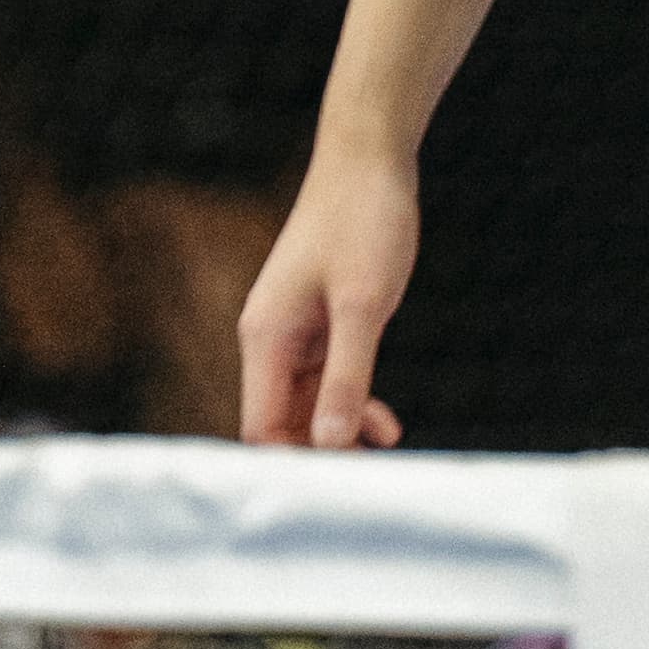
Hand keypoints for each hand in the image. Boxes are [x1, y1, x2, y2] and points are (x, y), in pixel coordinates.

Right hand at [237, 137, 418, 449]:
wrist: (369, 163)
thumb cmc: (363, 222)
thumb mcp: (363, 304)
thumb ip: (347, 375)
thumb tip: (331, 443)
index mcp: (266, 338)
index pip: (261, 426)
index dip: (293, 462)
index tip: (338, 486)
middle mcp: (271, 341)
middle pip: (281, 423)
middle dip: (321, 454)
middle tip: (372, 476)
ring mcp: (296, 334)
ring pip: (307, 407)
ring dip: (342, 432)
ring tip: (387, 446)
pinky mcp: (322, 326)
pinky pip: (328, 383)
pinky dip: (353, 404)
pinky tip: (386, 421)